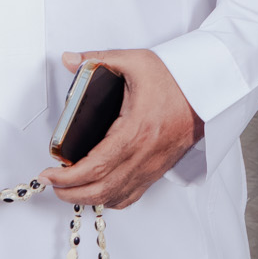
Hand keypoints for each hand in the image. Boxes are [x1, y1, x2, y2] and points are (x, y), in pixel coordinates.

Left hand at [39, 50, 203, 208]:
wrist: (209, 92)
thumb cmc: (177, 80)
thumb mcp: (136, 61)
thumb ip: (99, 59)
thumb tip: (69, 59)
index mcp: (136, 130)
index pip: (96, 166)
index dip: (67, 177)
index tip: (49, 174)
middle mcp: (145, 154)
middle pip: (101, 189)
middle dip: (70, 193)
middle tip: (52, 183)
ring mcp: (152, 166)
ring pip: (115, 197)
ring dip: (87, 198)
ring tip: (68, 189)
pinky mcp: (157, 170)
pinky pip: (131, 197)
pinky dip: (110, 200)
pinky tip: (98, 191)